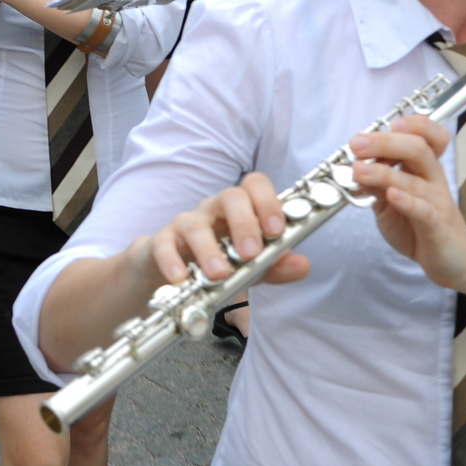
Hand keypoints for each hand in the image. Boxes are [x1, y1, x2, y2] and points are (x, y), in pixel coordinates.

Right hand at [138, 172, 310, 287]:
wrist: (177, 278)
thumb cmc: (221, 262)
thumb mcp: (252, 267)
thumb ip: (276, 265)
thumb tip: (303, 264)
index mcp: (241, 209)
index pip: (255, 185)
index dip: (268, 203)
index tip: (277, 231)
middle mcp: (214, 210)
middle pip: (230, 197)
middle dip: (243, 223)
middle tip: (250, 253)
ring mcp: (187, 224)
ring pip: (196, 223)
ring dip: (209, 249)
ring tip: (219, 274)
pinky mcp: (162, 243)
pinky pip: (164, 245)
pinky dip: (172, 262)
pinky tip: (181, 279)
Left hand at [349, 114, 465, 287]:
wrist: (454, 260)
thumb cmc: (421, 227)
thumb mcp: (391, 201)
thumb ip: (376, 184)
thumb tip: (353, 166)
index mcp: (425, 168)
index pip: (428, 135)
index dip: (411, 123)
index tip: (385, 123)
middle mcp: (434, 179)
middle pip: (418, 148)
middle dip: (384, 142)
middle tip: (356, 144)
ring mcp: (438, 202)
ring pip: (414, 180)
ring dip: (383, 173)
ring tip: (358, 171)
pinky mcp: (437, 227)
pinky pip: (424, 211)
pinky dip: (407, 201)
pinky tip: (391, 196)